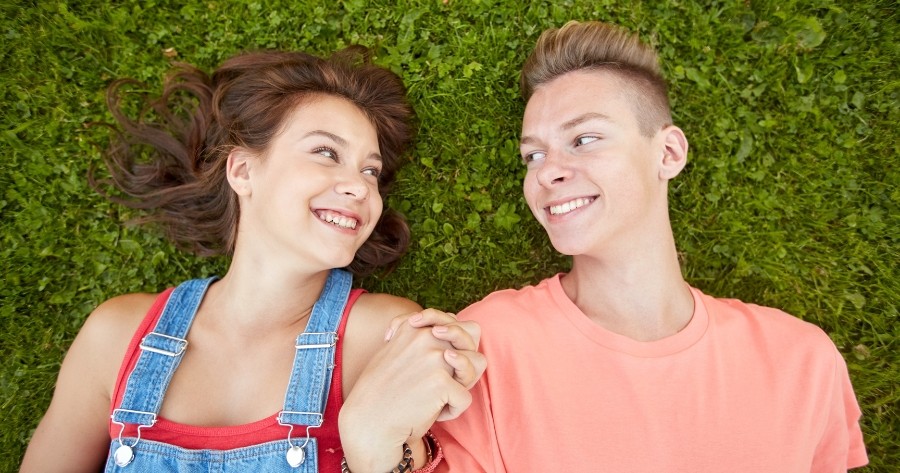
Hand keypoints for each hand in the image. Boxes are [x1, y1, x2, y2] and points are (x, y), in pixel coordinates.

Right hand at [339, 309, 484, 470]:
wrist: (369, 423)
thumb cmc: (381, 392)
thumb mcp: (394, 352)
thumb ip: (419, 338)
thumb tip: (452, 326)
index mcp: (415, 328)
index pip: (457, 323)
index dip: (456, 344)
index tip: (437, 363)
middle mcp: (427, 336)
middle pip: (473, 338)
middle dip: (466, 359)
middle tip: (441, 380)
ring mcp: (435, 358)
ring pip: (477, 364)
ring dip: (463, 383)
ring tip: (440, 396)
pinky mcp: (441, 382)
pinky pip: (465, 398)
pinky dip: (452, 410)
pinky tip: (430, 413)